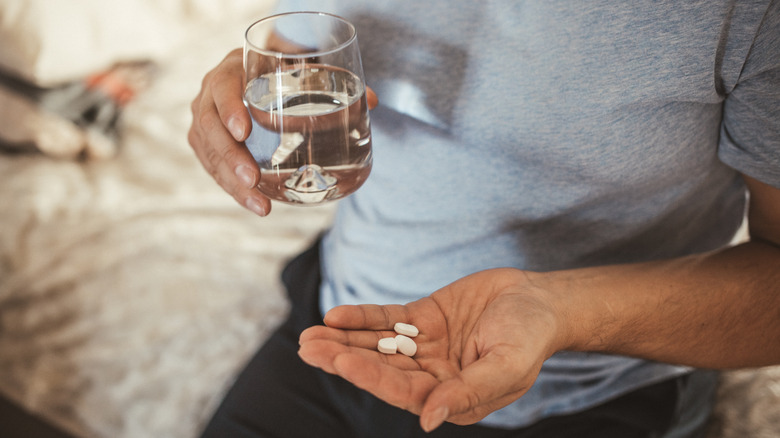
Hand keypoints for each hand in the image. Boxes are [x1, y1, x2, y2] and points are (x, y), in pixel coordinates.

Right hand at [188, 49, 378, 216]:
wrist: (264, 75)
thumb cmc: (285, 70)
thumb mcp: (303, 68)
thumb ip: (334, 79)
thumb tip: (372, 101)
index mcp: (232, 68)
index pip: (221, 87)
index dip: (229, 109)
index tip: (244, 132)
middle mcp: (210, 93)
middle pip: (209, 126)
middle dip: (229, 157)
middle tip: (252, 179)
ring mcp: (207, 120)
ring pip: (209, 153)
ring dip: (231, 182)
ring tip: (258, 204)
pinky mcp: (208, 143)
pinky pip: (213, 168)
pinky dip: (233, 189)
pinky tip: (256, 204)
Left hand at [298, 268, 564, 431]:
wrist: (539, 300)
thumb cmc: (530, 337)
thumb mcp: (507, 366)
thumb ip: (468, 393)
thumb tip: (429, 420)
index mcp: (451, 398)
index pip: (402, 391)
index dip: (370, 377)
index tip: (341, 362)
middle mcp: (432, 376)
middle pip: (380, 369)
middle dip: (343, 359)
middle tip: (310, 347)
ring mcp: (424, 347)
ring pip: (376, 345)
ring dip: (343, 339)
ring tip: (310, 335)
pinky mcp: (422, 320)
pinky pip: (387, 320)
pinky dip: (362, 317)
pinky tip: (336, 315)